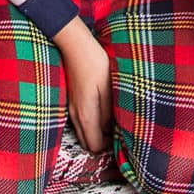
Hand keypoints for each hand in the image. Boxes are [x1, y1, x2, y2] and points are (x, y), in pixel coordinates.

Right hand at [56, 18, 112, 152]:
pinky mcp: (72, 100)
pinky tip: (102, 111)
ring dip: (96, 133)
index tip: (121, 139)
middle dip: (102, 143)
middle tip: (118, 133)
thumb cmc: (94, 64)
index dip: (109, 147)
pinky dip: (91, 123)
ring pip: (83, 132)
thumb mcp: (108, 89)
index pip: (95, 146)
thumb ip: (108, 113)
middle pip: (87, 143)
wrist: (76, 46)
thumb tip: (111, 131)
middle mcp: (75, 115)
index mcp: (85, 115)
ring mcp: (72, 108)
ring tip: (113, 122)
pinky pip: (81, 121)